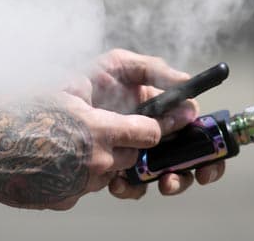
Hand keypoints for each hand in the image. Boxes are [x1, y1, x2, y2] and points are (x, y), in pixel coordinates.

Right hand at [36, 93, 162, 209]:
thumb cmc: (19, 113)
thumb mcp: (60, 93)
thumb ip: (88, 97)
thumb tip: (98, 89)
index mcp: (100, 129)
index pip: (149, 133)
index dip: (151, 127)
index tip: (150, 125)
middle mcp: (97, 161)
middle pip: (130, 157)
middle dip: (124, 146)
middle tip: (103, 133)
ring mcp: (82, 184)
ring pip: (107, 174)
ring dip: (100, 162)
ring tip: (72, 147)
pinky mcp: (65, 200)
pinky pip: (82, 188)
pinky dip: (76, 177)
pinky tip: (55, 164)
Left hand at [65, 49, 227, 199]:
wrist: (44, 112)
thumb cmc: (84, 80)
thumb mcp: (119, 66)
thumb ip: (154, 71)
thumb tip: (187, 83)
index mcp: (158, 104)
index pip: (192, 121)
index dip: (206, 136)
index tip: (209, 147)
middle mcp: (151, 129)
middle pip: (187, 151)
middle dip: (195, 165)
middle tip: (193, 174)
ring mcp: (135, 151)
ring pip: (166, 172)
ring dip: (171, 179)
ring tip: (164, 183)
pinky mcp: (117, 170)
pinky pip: (135, 185)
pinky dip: (132, 188)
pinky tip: (120, 184)